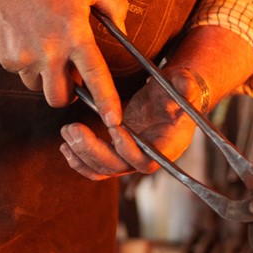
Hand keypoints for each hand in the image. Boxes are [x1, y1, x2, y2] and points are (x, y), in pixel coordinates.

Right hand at [0, 0, 129, 123]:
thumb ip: (114, 5)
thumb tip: (123, 30)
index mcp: (75, 35)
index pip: (96, 76)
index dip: (106, 102)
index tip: (114, 122)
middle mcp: (50, 52)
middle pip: (60, 97)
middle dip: (67, 94)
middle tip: (69, 77)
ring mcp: (25, 57)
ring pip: (38, 86)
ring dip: (44, 76)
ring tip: (44, 46)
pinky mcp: (5, 58)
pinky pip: (20, 72)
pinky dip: (26, 62)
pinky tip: (26, 37)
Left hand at [59, 69, 203, 181]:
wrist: (170, 95)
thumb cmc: (179, 88)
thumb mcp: (185, 83)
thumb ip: (187, 87)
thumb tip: (186, 89)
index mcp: (169, 145)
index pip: (147, 161)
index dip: (129, 150)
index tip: (114, 127)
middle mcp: (150, 157)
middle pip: (119, 167)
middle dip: (93, 150)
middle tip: (73, 128)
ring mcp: (132, 158)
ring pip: (104, 169)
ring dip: (82, 155)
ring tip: (67, 131)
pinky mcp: (118, 153)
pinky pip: (97, 167)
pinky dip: (80, 160)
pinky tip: (66, 146)